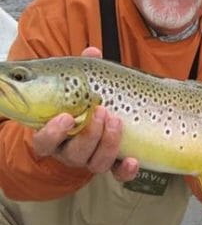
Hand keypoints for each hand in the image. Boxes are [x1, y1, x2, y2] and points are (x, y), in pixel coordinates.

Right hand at [32, 47, 138, 180]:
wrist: (94, 119)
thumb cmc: (83, 101)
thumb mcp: (80, 86)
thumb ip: (83, 71)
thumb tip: (93, 50)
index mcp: (56, 134)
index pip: (45, 141)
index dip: (52, 133)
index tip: (66, 116)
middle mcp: (71, 150)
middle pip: (75, 153)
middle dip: (90, 133)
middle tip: (102, 111)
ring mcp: (92, 159)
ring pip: (96, 163)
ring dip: (107, 143)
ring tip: (116, 121)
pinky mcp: (112, 163)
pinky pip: (117, 174)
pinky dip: (126, 170)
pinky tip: (133, 161)